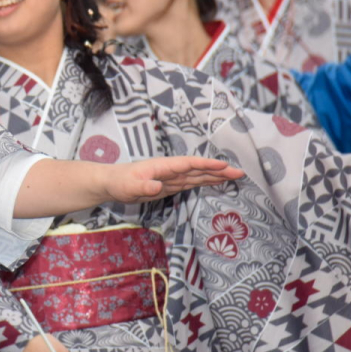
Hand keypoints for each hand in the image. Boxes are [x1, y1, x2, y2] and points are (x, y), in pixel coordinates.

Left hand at [104, 156, 244, 203]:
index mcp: (162, 166)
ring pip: (197, 175)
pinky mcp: (170, 185)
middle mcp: (170, 170)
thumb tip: (159, 187)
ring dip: (215, 175)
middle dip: (218, 170)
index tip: (224, 165)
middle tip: (239, 172)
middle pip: (198, 169)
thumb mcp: (129, 187)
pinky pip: (191, 182)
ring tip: (234, 176)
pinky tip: (215, 181)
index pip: (188, 164)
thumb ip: (144, 187)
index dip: (206, 164)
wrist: (111, 183)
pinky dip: (205, 181)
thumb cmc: (119, 183)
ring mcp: (171, 177)